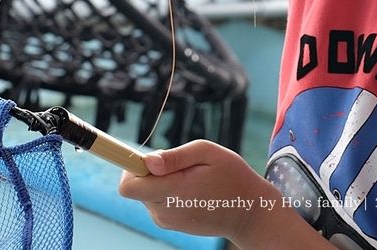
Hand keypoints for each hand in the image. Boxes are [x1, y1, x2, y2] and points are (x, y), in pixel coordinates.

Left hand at [119, 140, 283, 243]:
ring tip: (192, 178)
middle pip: (137, 185)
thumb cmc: (232, 177)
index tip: (133, 154)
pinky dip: (168, 191)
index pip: (128, 186)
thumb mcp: (208, 153)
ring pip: (147, 192)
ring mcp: (167, 220)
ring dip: (161, 181)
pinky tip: (193, 190)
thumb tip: (148, 161)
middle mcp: (164, 210)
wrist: (249, 213)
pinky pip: (157, 201)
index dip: (126, 166)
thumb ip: (175, 156)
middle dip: (150, 170)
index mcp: (172, 191)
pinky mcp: (171, 223)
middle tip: (180, 164)